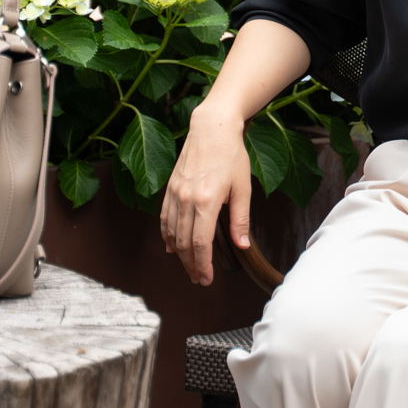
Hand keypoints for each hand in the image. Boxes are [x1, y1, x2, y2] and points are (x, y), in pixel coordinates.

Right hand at [160, 106, 251, 286]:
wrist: (212, 128)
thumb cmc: (231, 155)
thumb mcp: (243, 188)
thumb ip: (240, 219)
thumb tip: (242, 246)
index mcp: (206, 201)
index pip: (200, 243)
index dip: (203, 264)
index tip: (207, 278)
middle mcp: (186, 200)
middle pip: (184, 243)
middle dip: (191, 265)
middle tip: (199, 279)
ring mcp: (175, 194)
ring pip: (171, 233)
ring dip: (179, 254)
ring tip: (189, 267)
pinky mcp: (170, 188)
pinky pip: (164, 218)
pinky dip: (167, 236)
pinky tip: (172, 247)